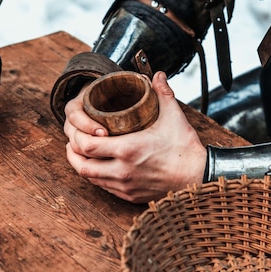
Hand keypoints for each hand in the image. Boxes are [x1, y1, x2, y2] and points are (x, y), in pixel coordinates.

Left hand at [63, 71, 206, 202]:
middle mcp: (122, 171)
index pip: (88, 146)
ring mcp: (125, 186)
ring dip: (81, 165)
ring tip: (81, 152)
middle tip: (74, 141)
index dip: (77, 137)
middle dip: (73, 152)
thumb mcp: (173, 116)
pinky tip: (97, 166)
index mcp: (128, 150)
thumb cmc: (184, 148)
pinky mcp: (129, 196)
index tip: (80, 129)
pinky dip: (95, 176)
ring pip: (90, 178)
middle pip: (82, 165)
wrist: (198, 176)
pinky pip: (103, 187)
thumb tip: (158, 75)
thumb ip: (163, 93)